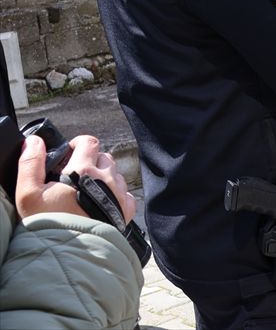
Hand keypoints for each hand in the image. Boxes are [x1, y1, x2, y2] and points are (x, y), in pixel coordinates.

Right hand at [16, 135, 136, 223]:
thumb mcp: (29, 193)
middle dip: (91, 160)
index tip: (70, 152)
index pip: (89, 142)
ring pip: (116, 174)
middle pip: (105, 157)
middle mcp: (106, 178)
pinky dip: (117, 195)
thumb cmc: (48, 223)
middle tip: (76, 174)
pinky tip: (103, 203)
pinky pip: (127, 194)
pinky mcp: (126, 210)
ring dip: (105, 177)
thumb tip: (34, 142)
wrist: (71, 253)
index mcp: (84, 170)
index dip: (79, 144)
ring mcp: (119, 194)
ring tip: (88, 190)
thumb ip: (30, 164)